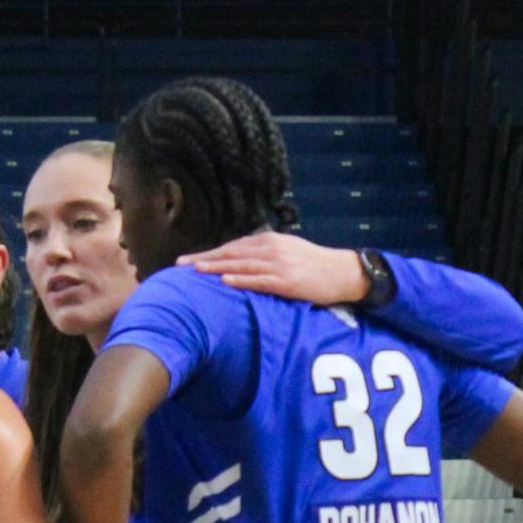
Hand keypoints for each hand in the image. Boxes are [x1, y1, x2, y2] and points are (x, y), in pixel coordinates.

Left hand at [177, 233, 367, 305]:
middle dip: (204, 259)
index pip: (232, 247)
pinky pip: (260, 279)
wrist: (343, 272)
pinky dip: (241, 279)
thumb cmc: (313, 265)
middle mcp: (271, 249)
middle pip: (230, 253)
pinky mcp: (287, 281)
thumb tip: (239, 259)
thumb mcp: (287, 251)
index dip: (208, 253)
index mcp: (269, 241)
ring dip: (216, 266)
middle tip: (179, 265)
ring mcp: (279, 264)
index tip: (187, 260)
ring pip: (241, 264)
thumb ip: (263, 253)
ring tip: (195, 271)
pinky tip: (225, 280)